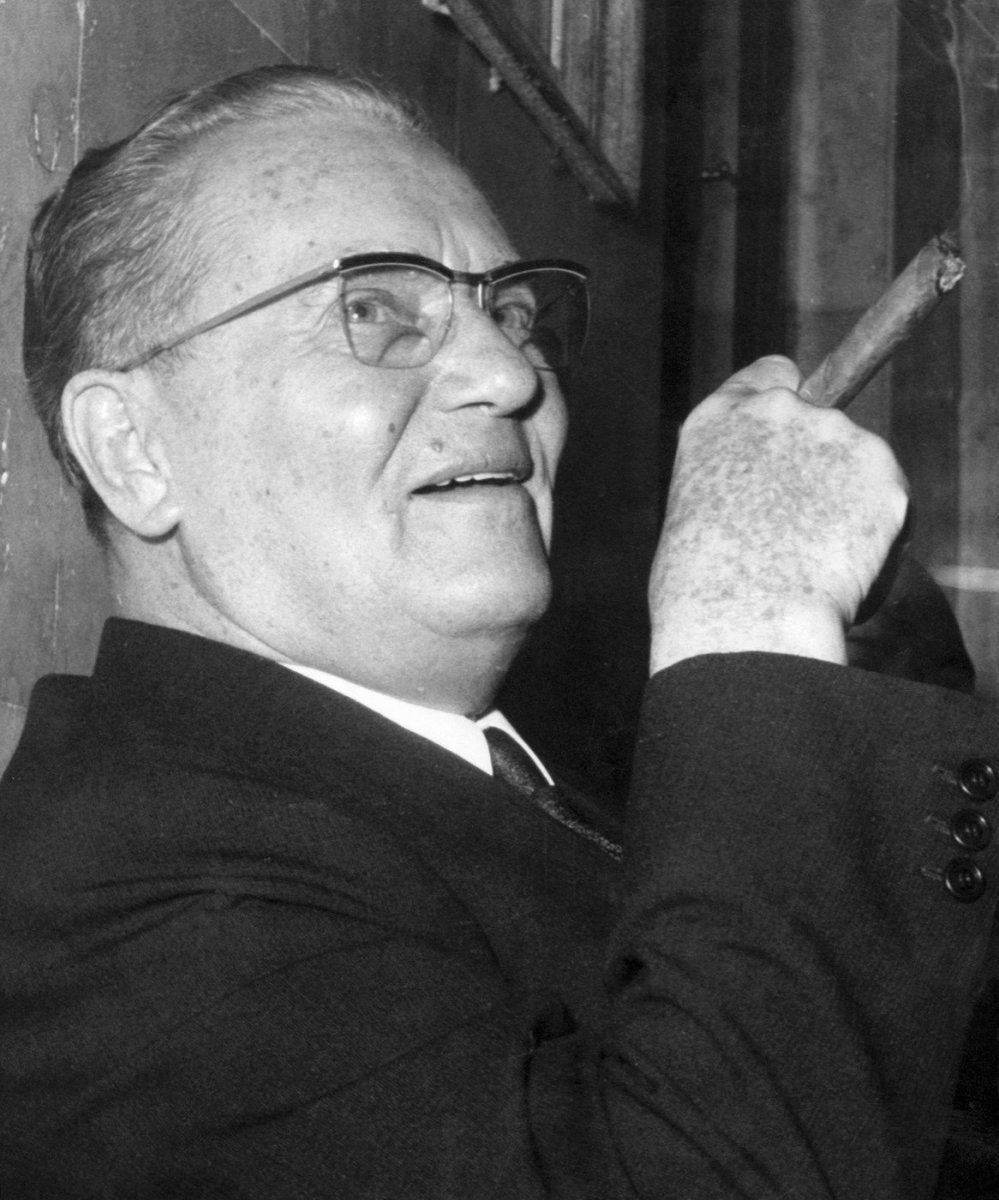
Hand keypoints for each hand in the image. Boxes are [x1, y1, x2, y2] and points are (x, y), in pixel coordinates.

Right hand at [649, 356, 909, 672]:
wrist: (748, 615)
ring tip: (816, 561)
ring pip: (858, 465)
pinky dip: (878, 532)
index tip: (794, 434)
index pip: (771, 376)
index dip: (787, 403)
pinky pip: (889, 501)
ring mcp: (833, 433)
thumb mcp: (692, 518)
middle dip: (820, 466)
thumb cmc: (703, 591)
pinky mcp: (882, 469)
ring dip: (849, 502)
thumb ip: (733, 486)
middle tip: (800, 530)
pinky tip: (846, 566)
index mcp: (715, 421)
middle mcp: (777, 411)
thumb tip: (769, 504)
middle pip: (821, 423)